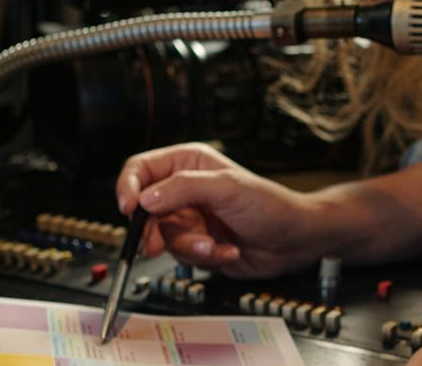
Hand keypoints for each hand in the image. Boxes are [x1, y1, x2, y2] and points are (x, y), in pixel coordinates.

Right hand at [115, 142, 318, 278]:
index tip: (129, 209)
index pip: (140, 169)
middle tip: (161, 242)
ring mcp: (189, 218)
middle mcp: (184, 189)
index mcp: (188, 163)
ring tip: (215, 245)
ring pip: (162, 238)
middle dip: (159, 230)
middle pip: (144, 210)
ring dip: (190, 246)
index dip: (128, 188)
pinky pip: (181, 255)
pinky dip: (204, 257)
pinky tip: (227, 250)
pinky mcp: (196, 243)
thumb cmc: (271, 205)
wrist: (293, 240)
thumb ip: (184, 188)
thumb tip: (145, 198)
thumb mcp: (227, 188)